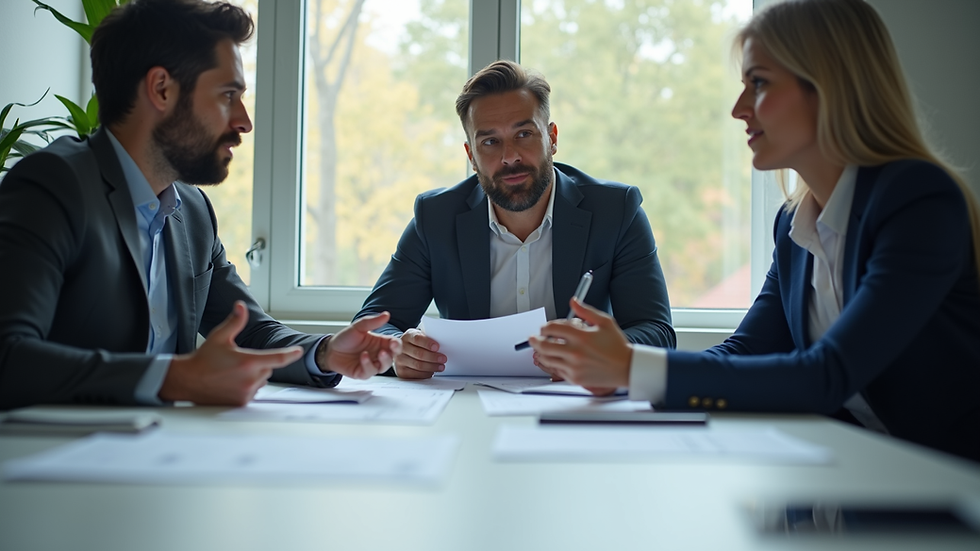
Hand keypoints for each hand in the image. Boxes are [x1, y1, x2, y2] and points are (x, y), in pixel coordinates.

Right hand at [160, 301, 303, 405]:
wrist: (187, 380)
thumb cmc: (203, 358)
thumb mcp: (219, 336)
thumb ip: (235, 322)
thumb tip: (241, 306)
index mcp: (248, 361)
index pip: (277, 358)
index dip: (291, 354)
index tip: (299, 352)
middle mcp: (250, 379)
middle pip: (268, 368)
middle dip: (259, 363)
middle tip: (238, 361)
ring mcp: (246, 392)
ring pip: (261, 380)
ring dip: (253, 376)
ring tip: (231, 373)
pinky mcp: (242, 402)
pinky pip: (253, 392)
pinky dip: (247, 387)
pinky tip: (231, 383)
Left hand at [319, 311, 402, 378]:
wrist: (330, 350)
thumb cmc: (345, 338)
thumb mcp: (358, 327)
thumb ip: (372, 322)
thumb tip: (386, 314)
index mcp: (380, 342)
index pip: (395, 344)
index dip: (397, 344)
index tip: (394, 343)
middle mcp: (378, 354)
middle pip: (393, 357)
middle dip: (393, 353)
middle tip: (390, 348)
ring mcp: (371, 364)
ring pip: (384, 366)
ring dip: (384, 360)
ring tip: (380, 353)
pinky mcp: (363, 373)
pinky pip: (369, 372)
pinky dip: (368, 365)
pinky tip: (363, 356)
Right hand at [393, 328, 445, 378]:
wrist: (404, 351)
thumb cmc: (417, 344)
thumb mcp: (422, 337)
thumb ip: (429, 339)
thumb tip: (443, 345)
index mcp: (408, 336)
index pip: (417, 339)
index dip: (428, 343)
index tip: (437, 347)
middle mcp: (401, 348)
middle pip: (418, 353)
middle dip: (433, 357)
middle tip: (443, 359)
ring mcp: (399, 360)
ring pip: (418, 365)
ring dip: (432, 366)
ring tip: (441, 366)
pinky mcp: (401, 371)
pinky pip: (415, 374)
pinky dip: (426, 373)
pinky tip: (432, 371)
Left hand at [529, 298, 631, 392]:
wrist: (626, 368)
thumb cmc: (617, 345)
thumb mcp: (604, 322)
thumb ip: (585, 311)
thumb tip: (573, 301)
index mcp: (581, 336)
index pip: (553, 328)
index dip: (545, 326)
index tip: (545, 327)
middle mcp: (575, 352)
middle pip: (544, 345)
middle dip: (535, 340)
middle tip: (532, 338)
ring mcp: (574, 367)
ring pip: (547, 359)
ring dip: (540, 353)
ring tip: (539, 349)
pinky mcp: (575, 378)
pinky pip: (555, 370)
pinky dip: (551, 364)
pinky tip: (551, 359)